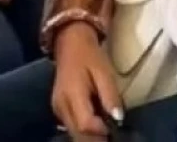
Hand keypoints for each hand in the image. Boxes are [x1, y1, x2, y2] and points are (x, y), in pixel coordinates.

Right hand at [52, 22, 123, 138]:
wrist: (70, 43)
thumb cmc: (90, 55)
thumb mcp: (104, 71)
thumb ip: (110, 95)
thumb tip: (118, 119)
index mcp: (72, 94)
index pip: (85, 124)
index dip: (101, 130)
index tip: (115, 125)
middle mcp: (61, 105)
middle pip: (78, 134)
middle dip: (96, 137)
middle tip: (112, 131)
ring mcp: (57, 109)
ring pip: (73, 133)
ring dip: (90, 134)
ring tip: (106, 126)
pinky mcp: (58, 109)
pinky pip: (71, 126)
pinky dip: (83, 129)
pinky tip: (95, 121)